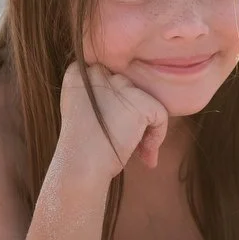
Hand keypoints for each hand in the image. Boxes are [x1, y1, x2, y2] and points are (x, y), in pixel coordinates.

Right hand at [57, 62, 168, 178]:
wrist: (80, 166)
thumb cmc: (79, 149)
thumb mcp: (80, 112)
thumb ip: (99, 97)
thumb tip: (127, 101)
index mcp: (78, 74)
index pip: (106, 78)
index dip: (114, 104)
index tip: (110, 129)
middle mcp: (97, 73)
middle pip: (126, 86)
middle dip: (131, 114)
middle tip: (127, 143)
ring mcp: (119, 85)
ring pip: (143, 99)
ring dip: (145, 127)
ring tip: (139, 153)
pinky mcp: (139, 100)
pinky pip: (160, 113)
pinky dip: (158, 135)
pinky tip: (145, 155)